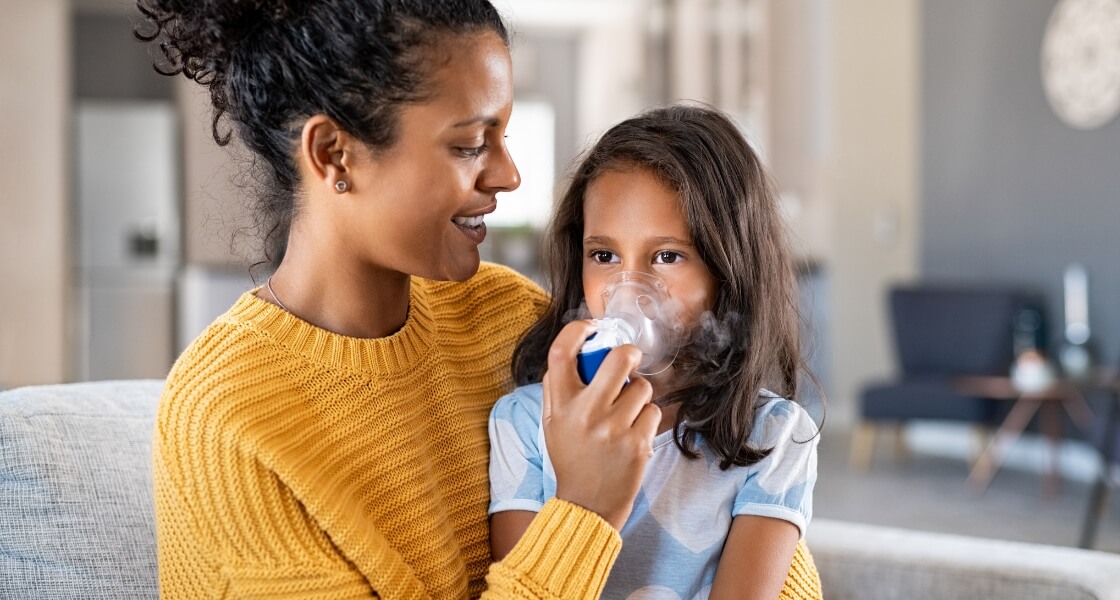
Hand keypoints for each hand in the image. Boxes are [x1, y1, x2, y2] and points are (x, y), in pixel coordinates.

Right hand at [542, 320, 660, 530]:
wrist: (588, 504)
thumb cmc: (571, 457)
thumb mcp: (552, 423)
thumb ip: (557, 388)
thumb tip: (576, 349)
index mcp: (561, 406)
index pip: (562, 353)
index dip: (578, 331)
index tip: (590, 328)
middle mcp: (586, 414)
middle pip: (618, 358)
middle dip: (629, 353)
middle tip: (628, 359)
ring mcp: (614, 429)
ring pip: (642, 387)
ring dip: (637, 394)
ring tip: (625, 412)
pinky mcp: (638, 444)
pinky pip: (652, 411)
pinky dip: (646, 418)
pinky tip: (633, 433)